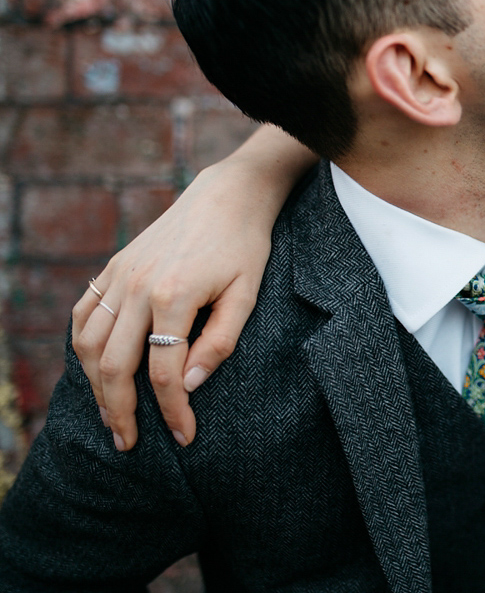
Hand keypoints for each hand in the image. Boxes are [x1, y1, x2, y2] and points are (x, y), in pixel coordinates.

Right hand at [70, 163, 272, 451]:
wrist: (226, 195)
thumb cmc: (245, 247)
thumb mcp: (246, 295)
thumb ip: (220, 343)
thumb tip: (190, 386)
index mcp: (173, 296)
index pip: (163, 373)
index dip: (172, 411)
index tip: (183, 437)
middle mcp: (137, 287)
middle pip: (113, 366)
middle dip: (119, 412)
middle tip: (129, 445)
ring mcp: (118, 275)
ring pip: (88, 344)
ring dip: (94, 387)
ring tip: (110, 417)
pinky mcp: (112, 267)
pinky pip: (84, 315)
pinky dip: (82, 348)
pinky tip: (95, 372)